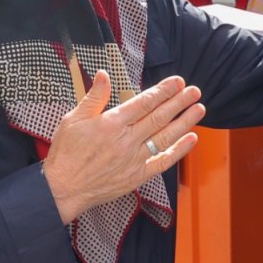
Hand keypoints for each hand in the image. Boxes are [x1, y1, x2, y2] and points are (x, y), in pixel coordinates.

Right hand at [44, 71, 204, 224]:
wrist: (62, 189)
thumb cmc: (65, 153)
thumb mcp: (73, 119)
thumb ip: (94, 97)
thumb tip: (104, 74)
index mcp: (110, 123)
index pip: (143, 102)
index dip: (163, 91)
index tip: (177, 82)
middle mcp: (125, 140)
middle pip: (159, 117)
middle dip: (179, 102)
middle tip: (195, 91)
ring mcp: (133, 159)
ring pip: (164, 137)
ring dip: (184, 122)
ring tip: (199, 109)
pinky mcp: (136, 176)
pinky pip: (162, 162)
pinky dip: (178, 151)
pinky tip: (191, 139)